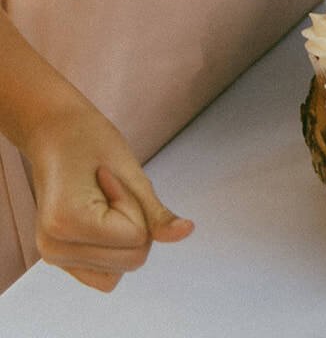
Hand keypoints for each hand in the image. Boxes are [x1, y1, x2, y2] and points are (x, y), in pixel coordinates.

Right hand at [25, 104, 192, 290]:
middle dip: (134, 224)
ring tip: (101, 203)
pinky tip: (99, 222)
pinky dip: (113, 251)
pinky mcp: (60, 259)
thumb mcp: (132, 174)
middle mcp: (53, 249)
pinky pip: (105, 275)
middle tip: (108, 191)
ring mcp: (53, 257)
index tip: (110, 178)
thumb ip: (156, 213)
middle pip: (131, 261)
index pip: (137, 239)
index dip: (135, 205)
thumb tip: (187, 231)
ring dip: (123, 237)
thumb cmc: (92, 144)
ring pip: (120, 271)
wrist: (56, 136)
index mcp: (66, 226)